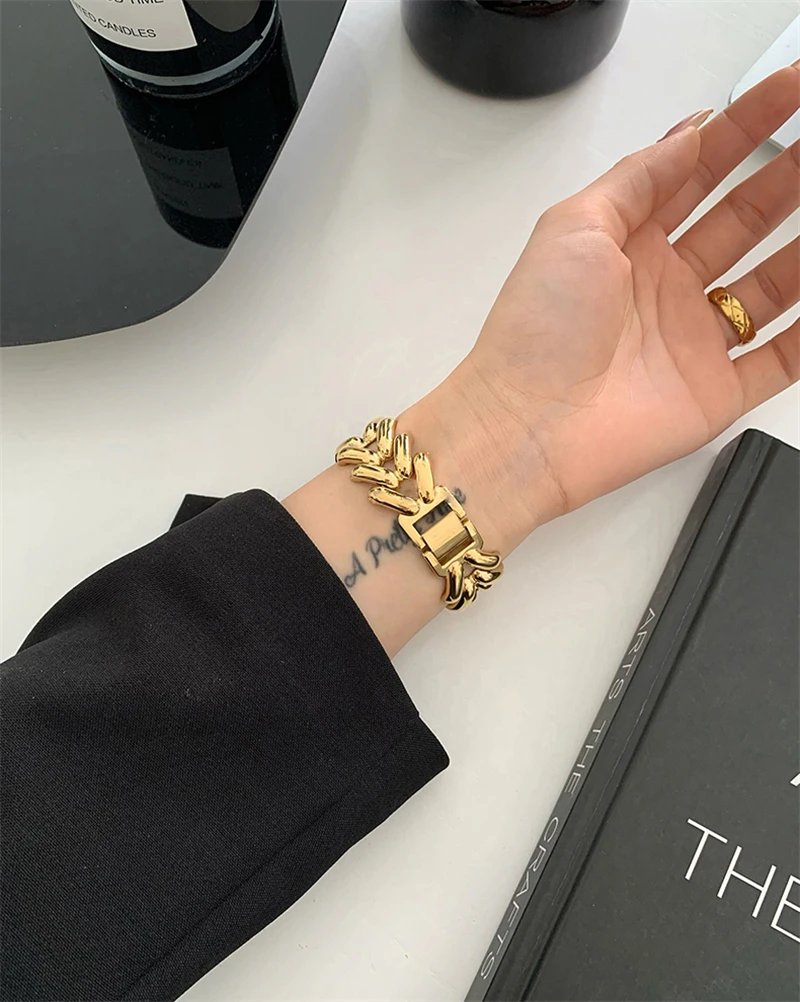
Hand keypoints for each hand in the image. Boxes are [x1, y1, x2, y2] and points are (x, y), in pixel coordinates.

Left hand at [289, 67, 798, 654]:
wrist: (526, 428)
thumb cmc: (536, 328)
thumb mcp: (575, 227)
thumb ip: (638, 178)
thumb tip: (690, 130)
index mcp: (627, 246)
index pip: (697, 176)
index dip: (744, 132)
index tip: (791, 93)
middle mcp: (664, 289)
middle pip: (742, 221)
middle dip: (786, 178)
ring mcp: (693, 341)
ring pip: (773, 284)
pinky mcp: (715, 394)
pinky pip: (782, 357)